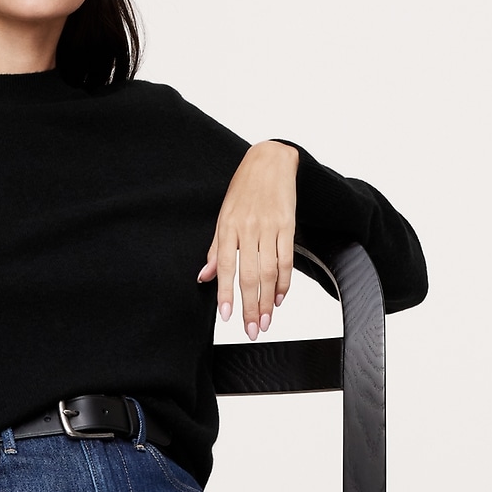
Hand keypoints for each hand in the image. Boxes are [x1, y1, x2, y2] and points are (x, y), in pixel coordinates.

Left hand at [198, 141, 298, 338]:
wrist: (271, 161)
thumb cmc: (245, 190)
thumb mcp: (224, 216)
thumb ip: (215, 249)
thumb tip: (203, 277)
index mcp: (228, 227)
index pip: (225, 266)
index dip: (225, 293)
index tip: (227, 316)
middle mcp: (248, 228)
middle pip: (249, 275)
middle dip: (251, 306)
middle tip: (252, 330)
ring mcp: (269, 227)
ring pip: (269, 271)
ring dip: (268, 300)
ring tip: (266, 321)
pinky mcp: (288, 226)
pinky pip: (286, 260)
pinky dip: (284, 282)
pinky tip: (280, 298)